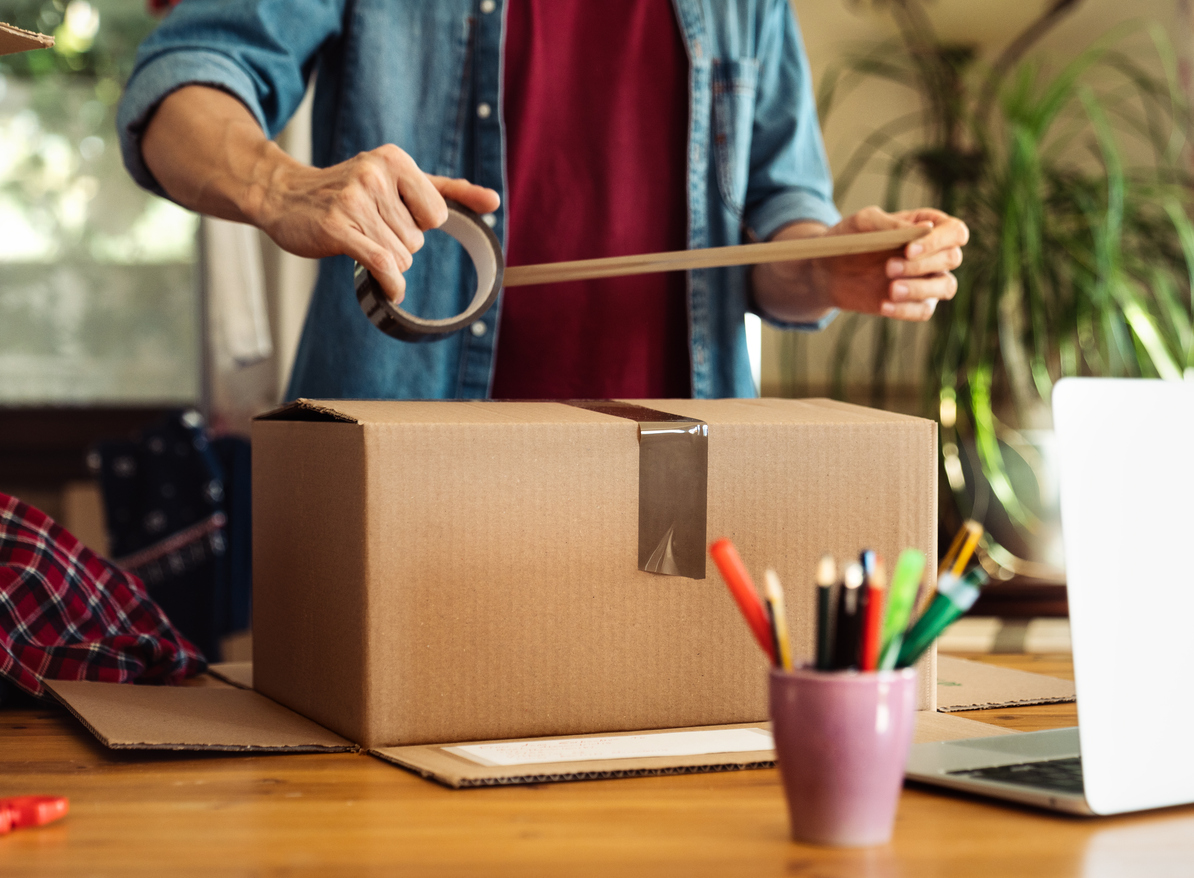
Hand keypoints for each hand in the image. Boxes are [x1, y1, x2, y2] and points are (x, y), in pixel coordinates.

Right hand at [250, 147, 499, 302]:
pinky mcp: (338, 227)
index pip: (437, 215)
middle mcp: (375, 174)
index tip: (393, 215)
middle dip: (398, 243)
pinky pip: (383, 264)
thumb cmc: (346, 190)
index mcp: (395, 160)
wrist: (284, 195)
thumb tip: (494, 202)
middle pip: (417, 239)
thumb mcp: (397, 179)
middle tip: (367, 227)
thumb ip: (448, 190)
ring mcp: (355, 200)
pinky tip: (390, 289)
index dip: (419, 224)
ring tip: (358, 238)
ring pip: (401, 255)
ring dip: (386, 260)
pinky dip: (391, 284)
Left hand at [752, 206, 967, 323]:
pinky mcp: (914, 303)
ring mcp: (928, 280)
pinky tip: (883, 306)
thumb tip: (925, 228)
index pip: (955, 232)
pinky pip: (924, 310)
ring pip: (946, 287)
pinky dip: (906, 310)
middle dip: (922, 265)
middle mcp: (934, 253)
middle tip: (888, 267)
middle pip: (951, 259)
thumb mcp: (863, 223)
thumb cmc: (849, 239)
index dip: (939, 241)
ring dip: (920, 288)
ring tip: (890, 289)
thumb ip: (890, 223)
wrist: (827, 270)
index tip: (909, 249)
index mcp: (928, 226)